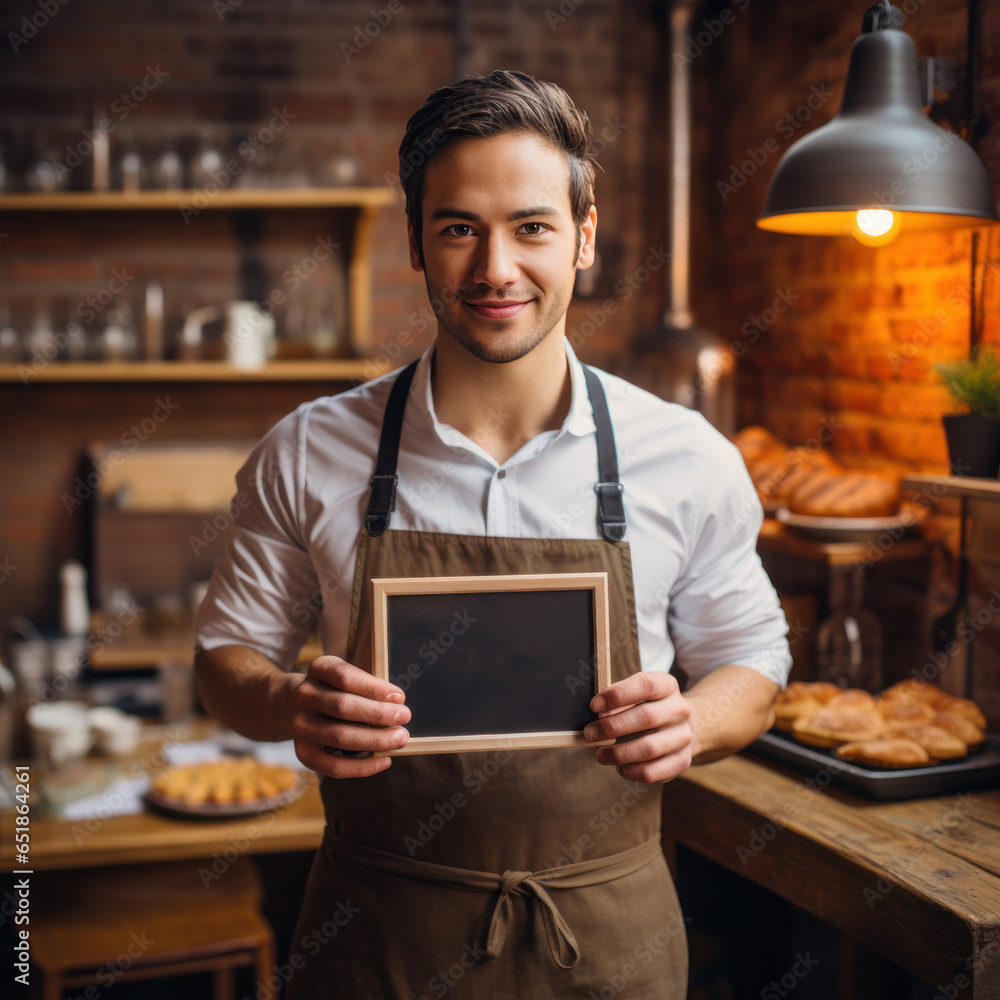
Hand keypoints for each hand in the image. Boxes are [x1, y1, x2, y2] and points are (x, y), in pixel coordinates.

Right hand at [286, 655, 409, 777]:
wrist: (287, 703)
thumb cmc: (331, 687)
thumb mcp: (342, 673)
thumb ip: (366, 684)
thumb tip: (396, 704)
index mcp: (318, 670)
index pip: (345, 677)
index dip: (373, 688)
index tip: (399, 697)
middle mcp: (304, 696)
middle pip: (342, 707)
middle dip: (377, 714)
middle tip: (405, 716)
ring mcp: (300, 726)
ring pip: (339, 736)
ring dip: (374, 739)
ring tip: (400, 738)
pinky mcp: (303, 752)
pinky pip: (333, 766)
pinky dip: (362, 767)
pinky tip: (385, 760)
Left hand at [584, 671, 692, 782]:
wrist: (680, 725)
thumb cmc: (647, 706)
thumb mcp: (636, 693)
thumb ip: (618, 699)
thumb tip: (597, 711)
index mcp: (667, 686)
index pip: (646, 685)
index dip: (618, 695)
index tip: (594, 706)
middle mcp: (680, 709)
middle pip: (646, 717)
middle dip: (611, 727)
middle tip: (590, 733)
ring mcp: (683, 736)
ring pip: (649, 748)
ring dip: (619, 753)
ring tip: (600, 754)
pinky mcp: (682, 760)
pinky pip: (653, 771)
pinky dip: (631, 771)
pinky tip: (619, 767)